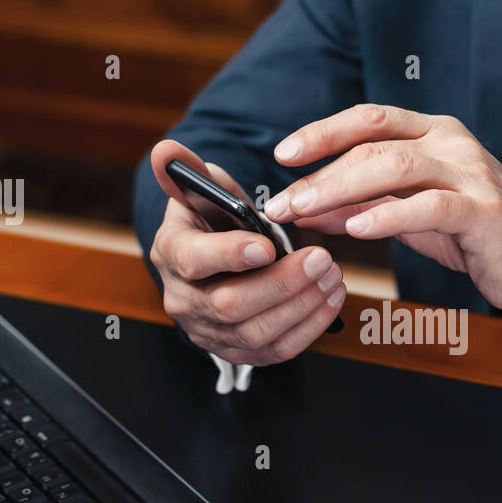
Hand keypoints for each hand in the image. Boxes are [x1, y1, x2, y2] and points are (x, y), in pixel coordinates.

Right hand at [148, 139, 345, 365]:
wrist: (214, 264)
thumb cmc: (213, 223)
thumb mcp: (201, 192)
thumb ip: (189, 170)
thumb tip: (168, 150)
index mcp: (171, 253)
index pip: (192, 261)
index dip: (229, 255)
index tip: (267, 246)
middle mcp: (183, 300)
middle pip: (230, 305)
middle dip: (282, 284)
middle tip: (321, 259)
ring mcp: (209, 332)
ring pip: (257, 332)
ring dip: (302, 305)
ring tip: (333, 275)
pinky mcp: (238, 352)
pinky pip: (276, 350)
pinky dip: (310, 326)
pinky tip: (331, 299)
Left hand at [263, 104, 501, 312]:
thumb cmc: (473, 233)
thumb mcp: (409, 215)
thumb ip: (363, 204)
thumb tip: (307, 208)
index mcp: (432, 133)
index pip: (368, 120)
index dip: (321, 133)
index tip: (282, 156)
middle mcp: (450, 142)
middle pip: (373, 144)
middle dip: (320, 173)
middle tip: (282, 201)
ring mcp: (469, 173)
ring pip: (394, 167)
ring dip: (341, 189)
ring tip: (306, 211)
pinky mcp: (482, 210)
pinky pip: (428, 206)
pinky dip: (387, 215)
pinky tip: (356, 227)